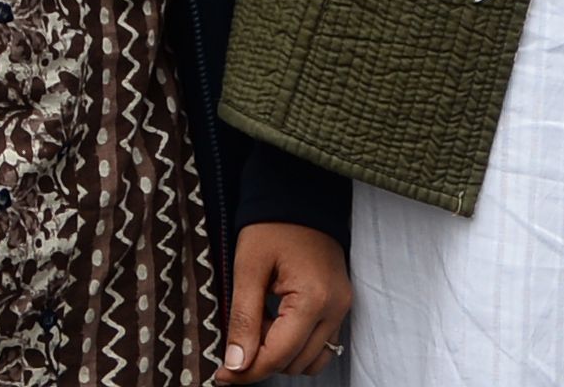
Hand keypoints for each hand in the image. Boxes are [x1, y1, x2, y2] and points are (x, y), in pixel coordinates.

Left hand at [222, 221, 351, 377]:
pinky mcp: (341, 305)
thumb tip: (236, 365)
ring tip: (260, 322)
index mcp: (313, 299)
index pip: (279, 355)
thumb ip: (243, 319)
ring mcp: (342, 308)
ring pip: (311, 360)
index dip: (247, 370)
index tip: (221, 374)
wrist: (299, 196)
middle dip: (263, 359)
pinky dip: (296, 345)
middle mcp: (335, 309)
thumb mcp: (248, 267)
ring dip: (281, 354)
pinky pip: (321, 344)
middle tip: (238, 336)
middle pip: (296, 363)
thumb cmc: (271, 225)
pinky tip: (277, 322)